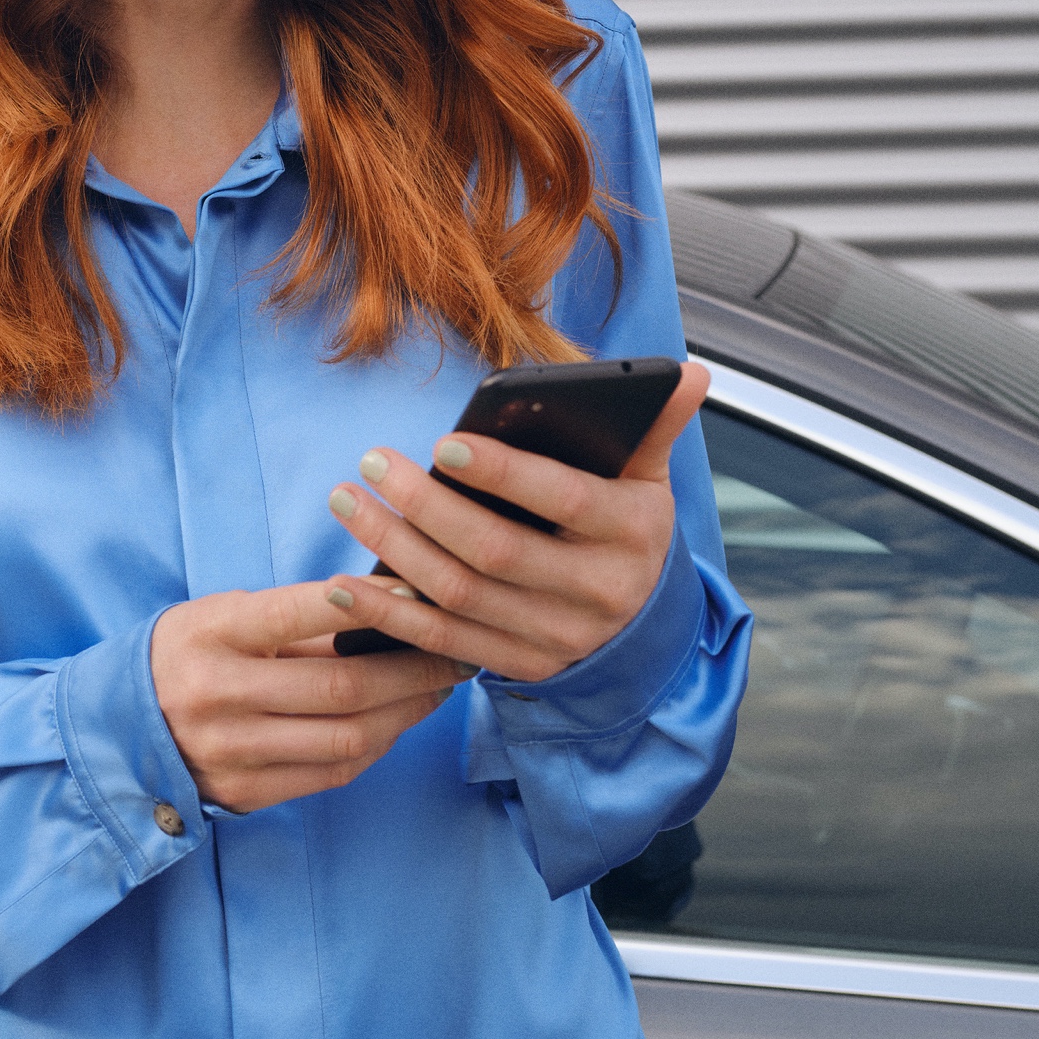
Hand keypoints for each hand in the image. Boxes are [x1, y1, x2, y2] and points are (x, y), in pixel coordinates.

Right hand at [150, 579, 473, 812]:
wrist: (122, 727)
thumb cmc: (190, 652)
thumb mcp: (224, 615)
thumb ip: (295, 618)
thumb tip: (390, 606)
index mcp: (211, 633)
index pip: (297, 611)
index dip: (366, 601)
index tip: (419, 590)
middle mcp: (217, 694)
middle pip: (341, 685)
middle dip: (414, 667)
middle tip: (456, 648)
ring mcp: (232, 751)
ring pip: (348, 736)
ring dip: (409, 711)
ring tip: (439, 685)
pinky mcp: (247, 793)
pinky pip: (333, 772)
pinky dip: (379, 744)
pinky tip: (400, 720)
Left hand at [322, 361, 709, 682]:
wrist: (642, 633)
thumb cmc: (628, 530)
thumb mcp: (649, 481)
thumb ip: (656, 426)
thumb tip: (691, 372)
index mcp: (630, 533)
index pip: (561, 499)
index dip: (502, 473)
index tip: (442, 442)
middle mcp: (594, 592)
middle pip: (495, 551)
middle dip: (425, 506)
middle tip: (372, 462)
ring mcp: (554, 637)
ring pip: (460, 596)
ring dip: (393, 550)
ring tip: (347, 501)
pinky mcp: (518, 666)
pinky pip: (444, 644)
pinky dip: (392, 617)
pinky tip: (348, 583)